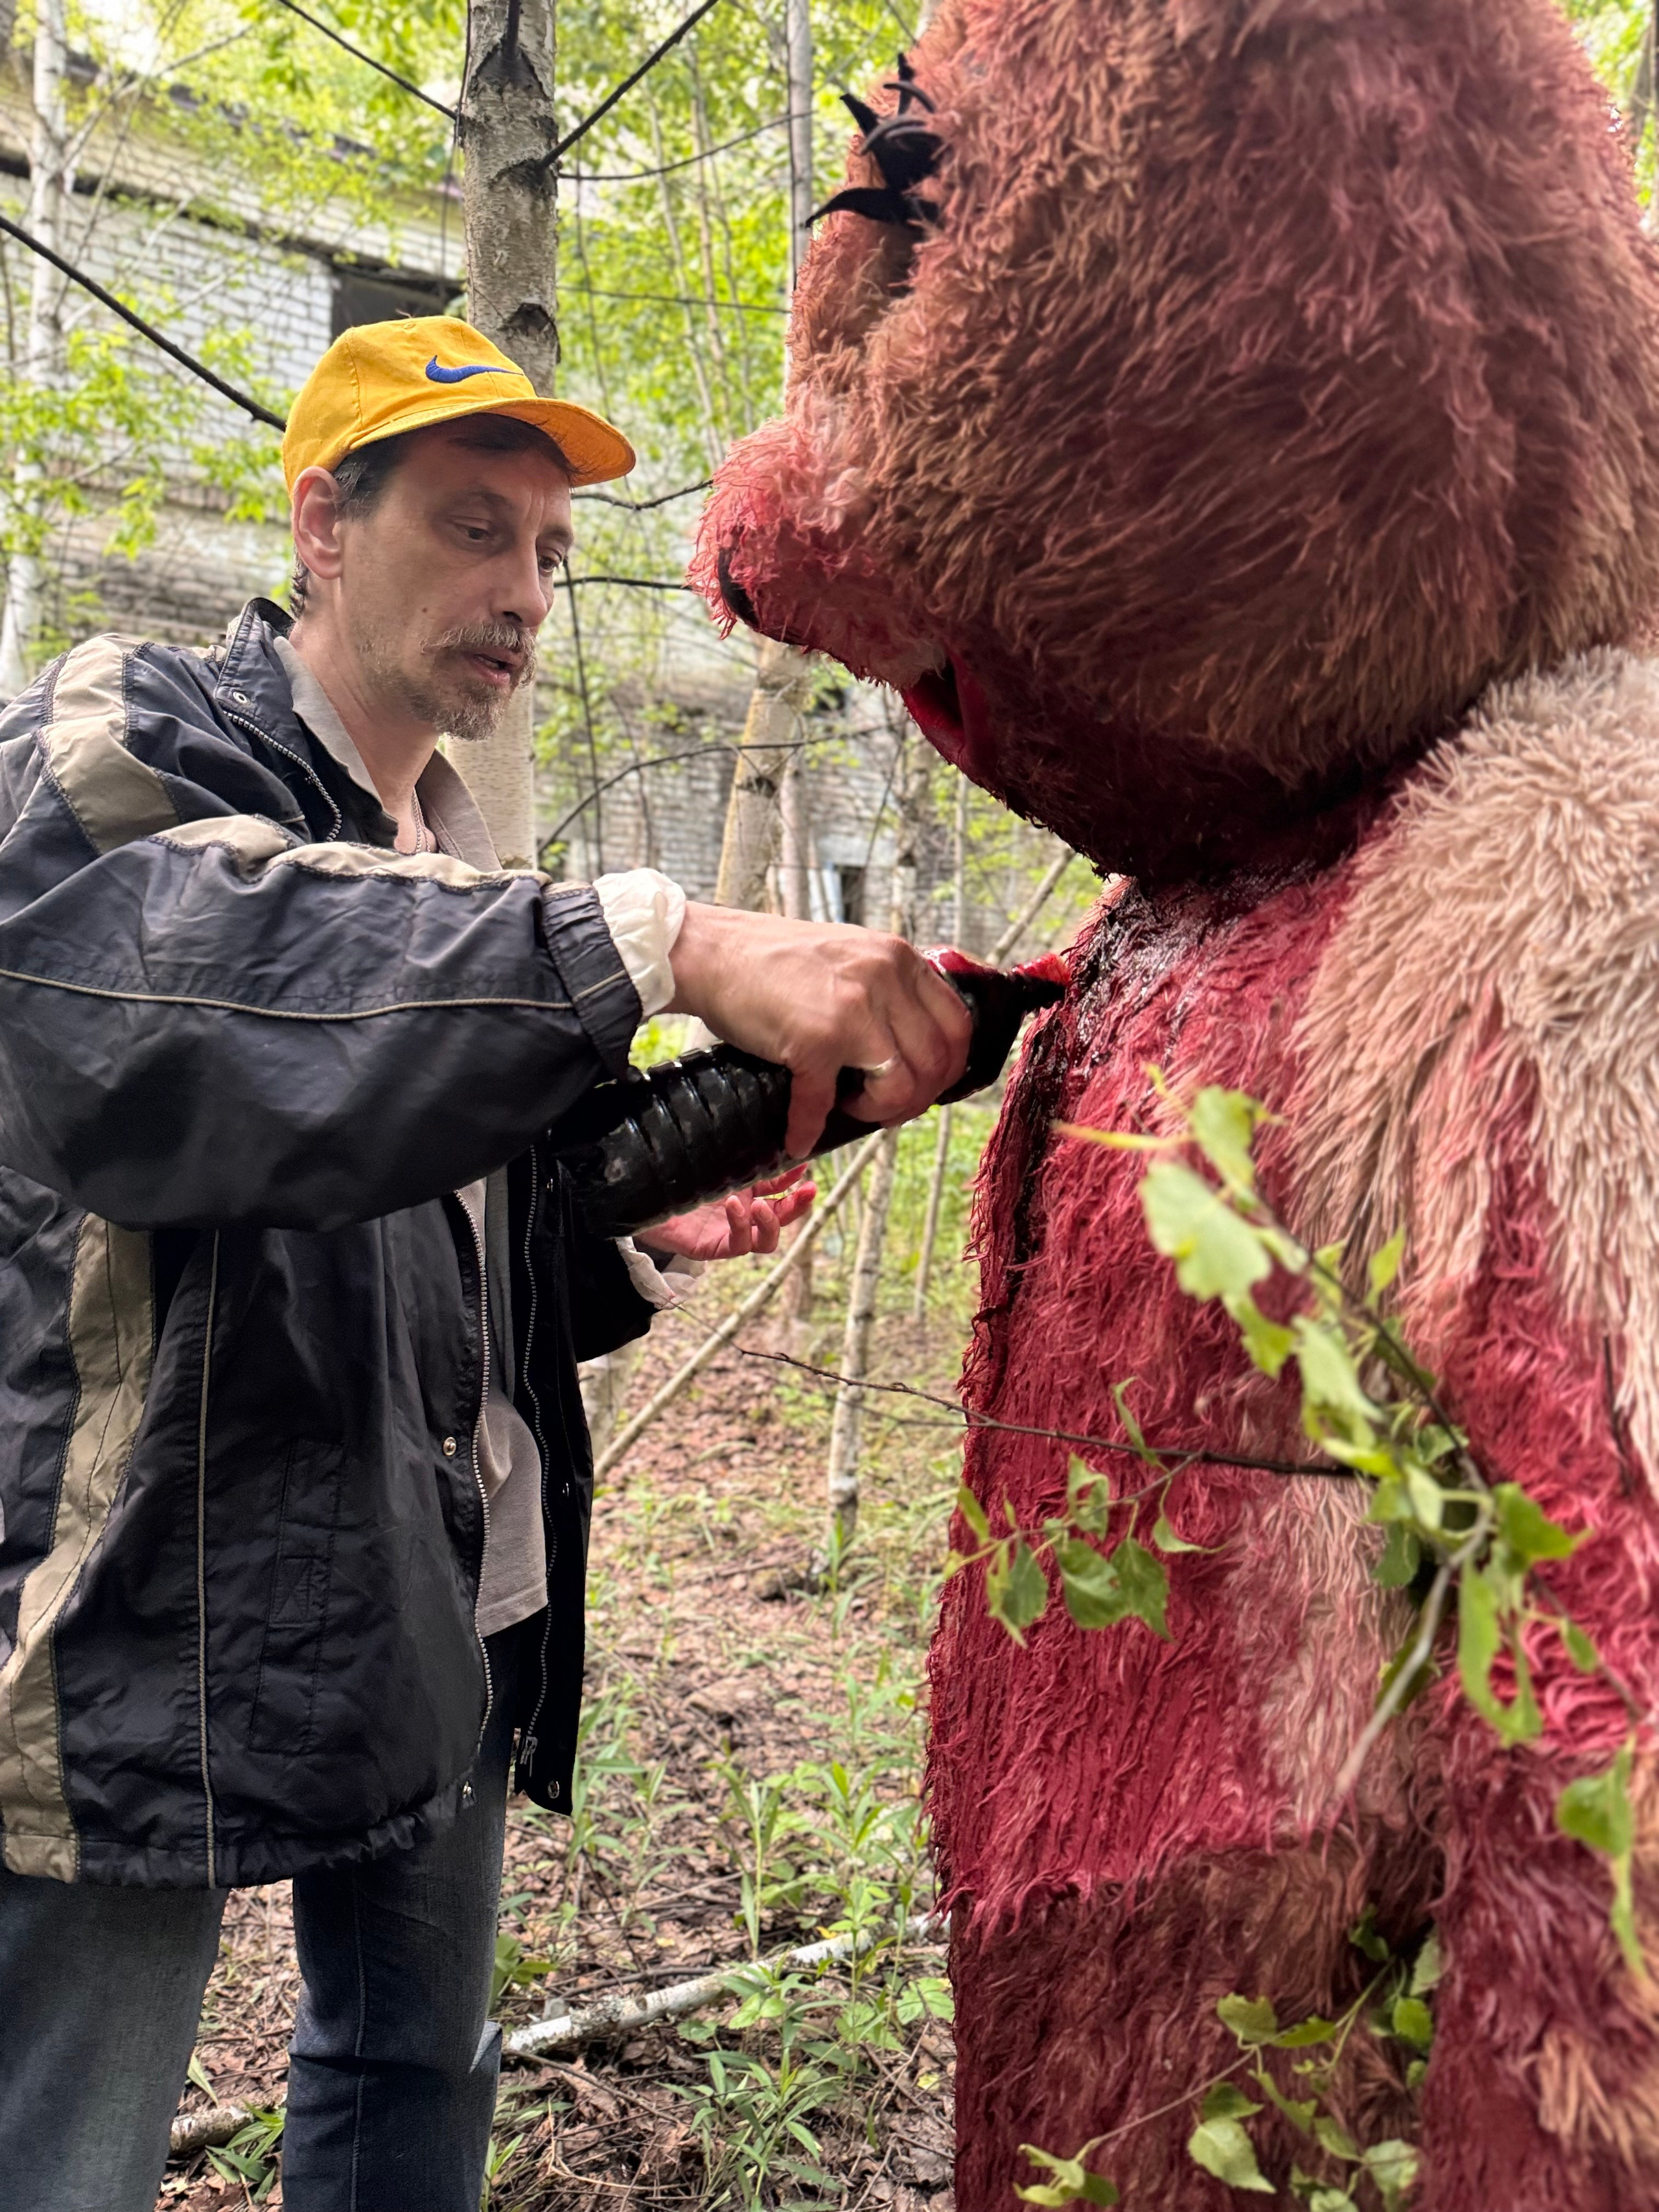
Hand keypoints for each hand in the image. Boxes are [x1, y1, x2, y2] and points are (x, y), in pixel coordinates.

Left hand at [647, 1168, 815, 1262]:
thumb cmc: (673, 1173)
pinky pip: (736, 1245)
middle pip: (781, 1218)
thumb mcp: (713, 1160)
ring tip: (763, 1205)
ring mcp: (728, 1232)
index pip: (780, 1190)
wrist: (638, 1193)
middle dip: (798, 1206)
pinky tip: (734, 1206)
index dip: (795, 1180)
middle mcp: (740, 1213)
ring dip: (772, 1222)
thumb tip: (769, 1133)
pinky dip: (740, 1226)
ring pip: (765, 1241)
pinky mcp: (712, 1247)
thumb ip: (739, 1153)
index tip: (805, 1165)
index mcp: (744, 1191)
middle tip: (807, 1190)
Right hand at [667, 905, 971, 1156]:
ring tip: (850, 1107)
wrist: (711, 951)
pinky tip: (799, 1135)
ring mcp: (851, 1010)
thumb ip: (887, 991)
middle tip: (884, 1106)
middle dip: (915, 1099)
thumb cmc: (773, 959)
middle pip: (936, 1062)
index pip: (957, 1024)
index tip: (925, 1084)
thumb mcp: (851, 955)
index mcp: (899, 958)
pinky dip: (809, 1127)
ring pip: (900, 1087)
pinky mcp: (813, 1041)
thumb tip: (914, 1051)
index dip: (947, 1067)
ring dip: (878, 1113)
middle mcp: (884, 979)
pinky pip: (824, 1103)